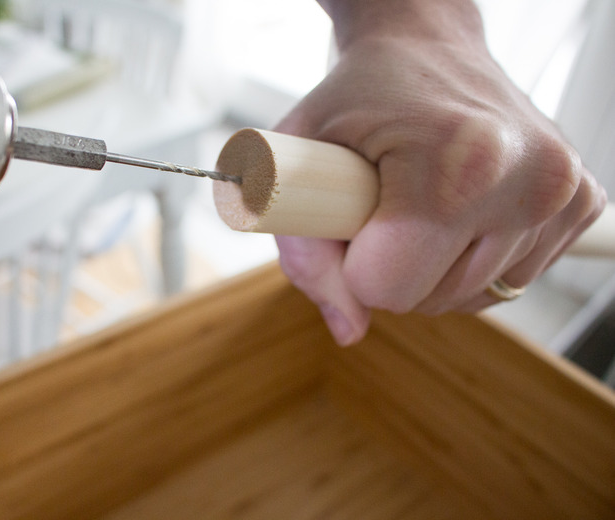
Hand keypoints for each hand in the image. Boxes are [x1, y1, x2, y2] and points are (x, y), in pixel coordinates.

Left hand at [275, 0, 605, 344]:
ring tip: (422, 199)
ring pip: (469, 299)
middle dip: (391, 266)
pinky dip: (471, 260)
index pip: (386, 287)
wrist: (427, 49)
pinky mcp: (581, 203)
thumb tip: (350, 332)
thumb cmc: (358, 98)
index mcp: (457, 162)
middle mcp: (527, 179)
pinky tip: (461, 209)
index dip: (350, 263)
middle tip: (386, 201)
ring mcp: (562, 193)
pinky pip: (506, 281)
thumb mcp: (300, 161)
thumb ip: (308, 256)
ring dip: (432, 267)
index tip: (351, 217)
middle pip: (428, 300)